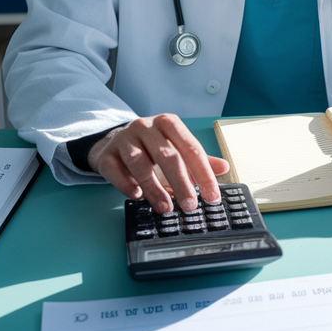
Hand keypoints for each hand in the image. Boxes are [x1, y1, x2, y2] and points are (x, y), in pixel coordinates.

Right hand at [88, 114, 230, 212]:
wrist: (113, 141)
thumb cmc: (151, 146)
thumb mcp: (175, 147)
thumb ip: (198, 159)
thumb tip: (224, 167)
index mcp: (168, 123)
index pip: (191, 148)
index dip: (203, 173)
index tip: (212, 196)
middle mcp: (146, 127)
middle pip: (167, 155)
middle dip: (181, 183)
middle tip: (190, 206)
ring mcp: (124, 139)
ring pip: (140, 163)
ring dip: (154, 188)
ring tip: (166, 207)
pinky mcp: (107, 154)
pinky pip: (115, 170)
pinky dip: (126, 185)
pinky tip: (138, 196)